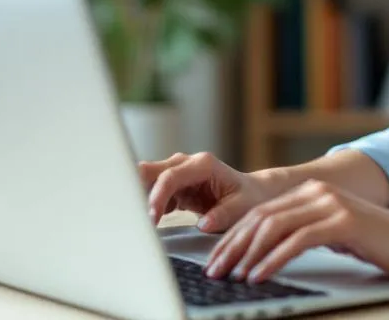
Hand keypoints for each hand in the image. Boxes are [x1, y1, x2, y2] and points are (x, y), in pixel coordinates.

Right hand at [140, 152, 283, 232]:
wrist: (253, 193)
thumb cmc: (249, 198)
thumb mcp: (243, 207)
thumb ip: (224, 214)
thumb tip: (204, 224)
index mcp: (203, 165)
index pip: (170, 177)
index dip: (157, 197)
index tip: (152, 219)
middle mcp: (187, 164)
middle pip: (149, 170)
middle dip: (137, 192)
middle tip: (135, 219)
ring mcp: (178, 173)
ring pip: (146, 180)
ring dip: (141, 200)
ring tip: (144, 224)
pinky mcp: (174, 186)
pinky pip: (152, 192)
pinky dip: (148, 206)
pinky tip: (157, 222)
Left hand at [204, 179, 388, 283]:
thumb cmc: (377, 243)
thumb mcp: (332, 234)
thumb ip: (304, 234)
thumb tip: (265, 254)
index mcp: (311, 192)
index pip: (260, 213)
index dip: (233, 237)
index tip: (216, 260)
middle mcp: (317, 192)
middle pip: (260, 218)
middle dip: (232, 246)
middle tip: (214, 271)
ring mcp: (330, 204)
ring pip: (274, 227)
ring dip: (247, 254)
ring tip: (232, 276)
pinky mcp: (342, 221)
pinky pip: (297, 241)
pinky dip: (273, 259)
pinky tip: (259, 275)